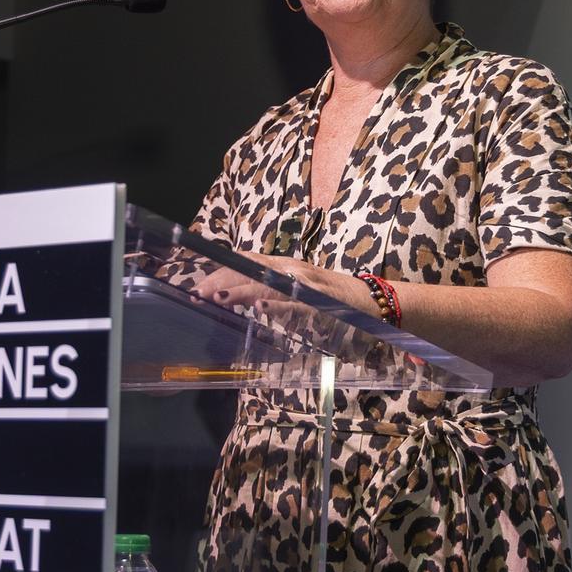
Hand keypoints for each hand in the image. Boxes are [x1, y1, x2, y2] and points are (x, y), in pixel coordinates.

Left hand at [192, 254, 376, 314]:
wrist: (374, 302)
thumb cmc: (332, 298)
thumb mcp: (297, 291)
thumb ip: (272, 293)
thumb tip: (243, 301)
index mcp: (284, 267)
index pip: (246, 263)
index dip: (221, 271)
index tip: (199, 285)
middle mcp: (292, 269)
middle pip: (251, 271)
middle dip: (222, 281)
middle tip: (197, 294)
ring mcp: (307, 284)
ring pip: (268, 284)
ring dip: (241, 290)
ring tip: (217, 297)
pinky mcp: (322, 301)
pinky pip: (296, 303)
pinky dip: (278, 305)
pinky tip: (260, 308)